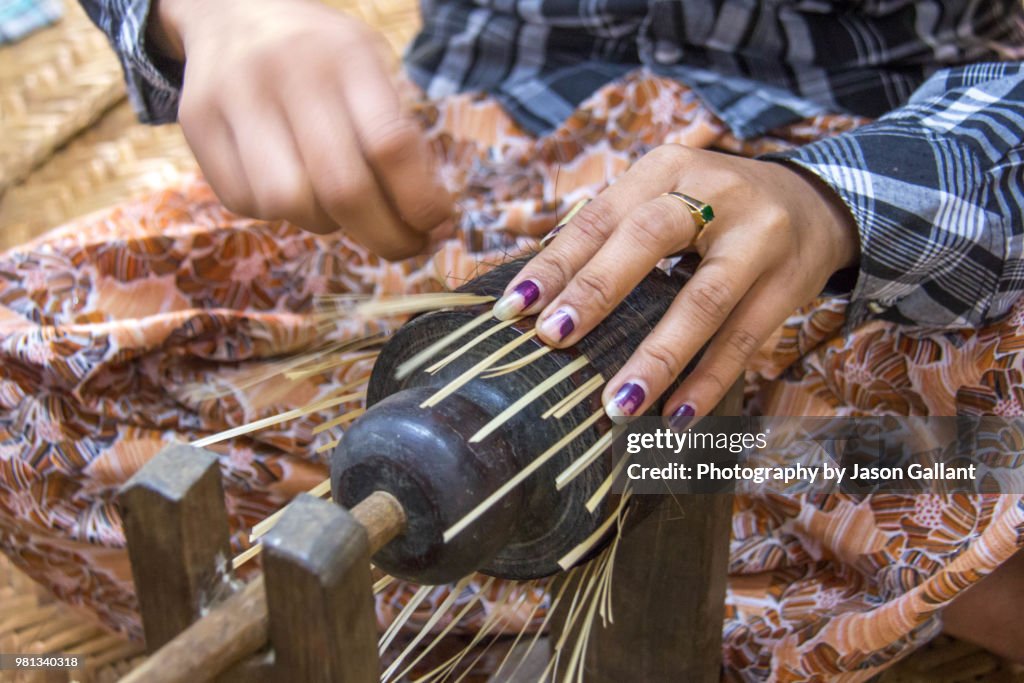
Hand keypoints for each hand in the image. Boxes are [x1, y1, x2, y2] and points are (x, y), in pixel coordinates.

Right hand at [150, 0, 452, 259]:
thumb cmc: (320, 55)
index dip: (420, 201)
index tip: (437, 227)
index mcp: (345, 53)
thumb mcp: (369, 67)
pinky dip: (280, 214)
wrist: (231, 10)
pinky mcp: (197, 124)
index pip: (390, 145)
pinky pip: (246, 203)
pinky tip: (294, 189)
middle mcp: (287, 70)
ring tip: (339, 206)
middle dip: (385, 235)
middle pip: (342, 187)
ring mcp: (234, 96)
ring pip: (289, 204)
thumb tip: (429, 218)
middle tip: (405, 248)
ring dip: (327, 224)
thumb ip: (398, 133)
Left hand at [491, 144, 858, 425]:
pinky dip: (709, 380)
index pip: (600, 216)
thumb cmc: (712, 210)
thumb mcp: (664, 198)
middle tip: (553, 338)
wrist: (815, 204)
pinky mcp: (790, 282)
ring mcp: (758, 238)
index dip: (555, 263)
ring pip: (703, 300)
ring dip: (657, 356)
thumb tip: (537, 289)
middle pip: (648, 240)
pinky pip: (745, 338)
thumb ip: (611, 232)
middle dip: (595, 291)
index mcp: (666, 168)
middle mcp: (714, 193)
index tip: (513, 308)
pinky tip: (678, 416)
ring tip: (618, 404)